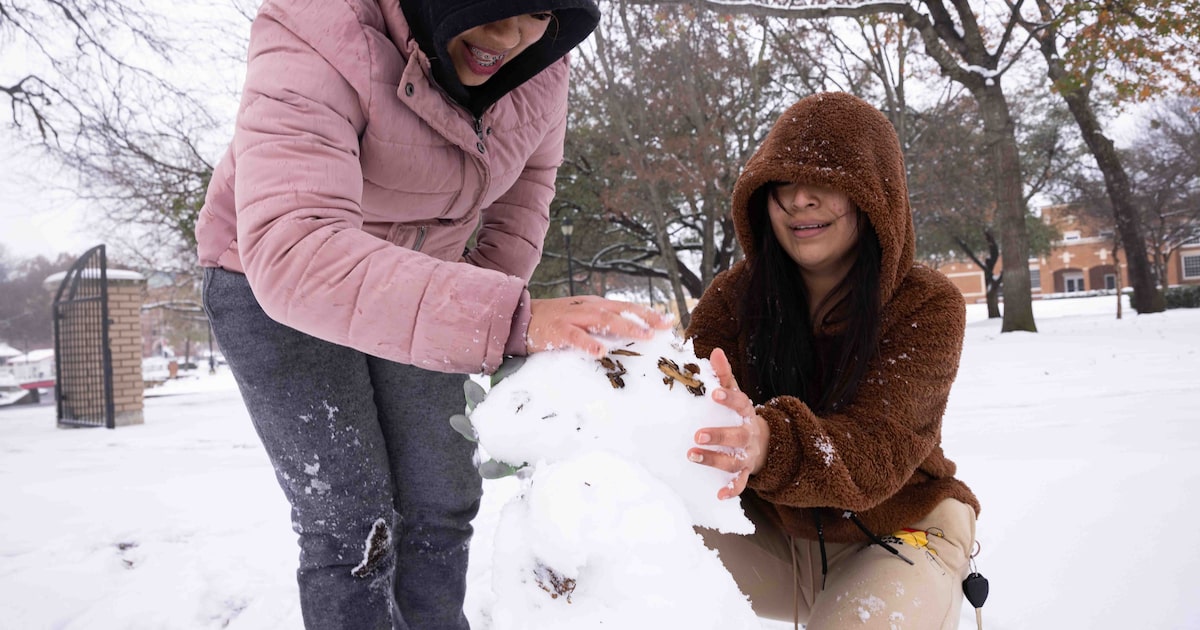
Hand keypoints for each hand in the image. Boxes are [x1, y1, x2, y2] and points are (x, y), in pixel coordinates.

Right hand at [525, 295, 671, 356]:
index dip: (647, 313)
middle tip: (663, 327)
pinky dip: (588, 342)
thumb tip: (629, 337)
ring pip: (602, 320)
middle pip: (620, 311)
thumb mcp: (582, 319)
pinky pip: (574, 336)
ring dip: (625, 327)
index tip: (668, 321)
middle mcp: (587, 308)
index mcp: (595, 305)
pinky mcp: (557, 330)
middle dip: (644, 318)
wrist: (522, 318)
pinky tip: (600, 350)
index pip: (626, 307)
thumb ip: (602, 326)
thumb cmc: (555, 322)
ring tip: (644, 335)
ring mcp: (572, 318)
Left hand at [687, 348, 769, 499]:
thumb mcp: (735, 394)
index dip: (729, 397)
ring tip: (692, 455)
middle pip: (737, 435)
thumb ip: (724, 375)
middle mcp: (749, 434)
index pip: (740, 402)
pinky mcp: (746, 471)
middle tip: (698, 435)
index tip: (715, 392)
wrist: (766, 442)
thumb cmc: (740, 415)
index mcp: (746, 412)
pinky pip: (741, 482)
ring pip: (734, 459)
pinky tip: (720, 495)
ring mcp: (748, 454)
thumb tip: (715, 351)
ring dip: (714, 459)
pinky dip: (732, 489)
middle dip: (719, 435)